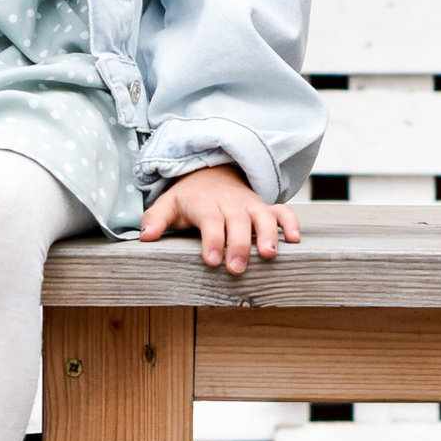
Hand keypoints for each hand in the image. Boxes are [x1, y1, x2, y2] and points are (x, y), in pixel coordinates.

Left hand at [139, 164, 302, 275]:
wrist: (211, 172)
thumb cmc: (189, 197)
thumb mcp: (168, 204)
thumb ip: (155, 219)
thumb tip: (145, 237)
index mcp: (205, 204)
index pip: (210, 221)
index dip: (212, 240)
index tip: (212, 261)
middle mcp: (230, 203)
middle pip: (237, 222)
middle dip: (239, 244)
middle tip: (237, 268)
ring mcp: (249, 204)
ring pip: (263, 215)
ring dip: (268, 234)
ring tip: (270, 254)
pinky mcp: (263, 206)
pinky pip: (281, 210)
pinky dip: (290, 222)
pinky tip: (295, 240)